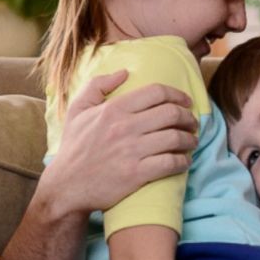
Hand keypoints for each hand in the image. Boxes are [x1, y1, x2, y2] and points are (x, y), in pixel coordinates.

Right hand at [42, 69, 198, 216]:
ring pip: (175, 138)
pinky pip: (171, 163)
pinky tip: (184, 160)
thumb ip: (97, 85)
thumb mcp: (78, 110)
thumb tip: (124, 72)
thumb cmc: (74, 147)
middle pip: (171, 113)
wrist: (67, 186)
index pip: (156, 92)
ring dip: (190, 139)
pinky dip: (183, 161)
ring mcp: (132, 151)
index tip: (186, 101)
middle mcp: (125, 127)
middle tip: (192, 123)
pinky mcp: (137, 174)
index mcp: (113, 109)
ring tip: (192, 141)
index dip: (177, 94)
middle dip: (188, 117)